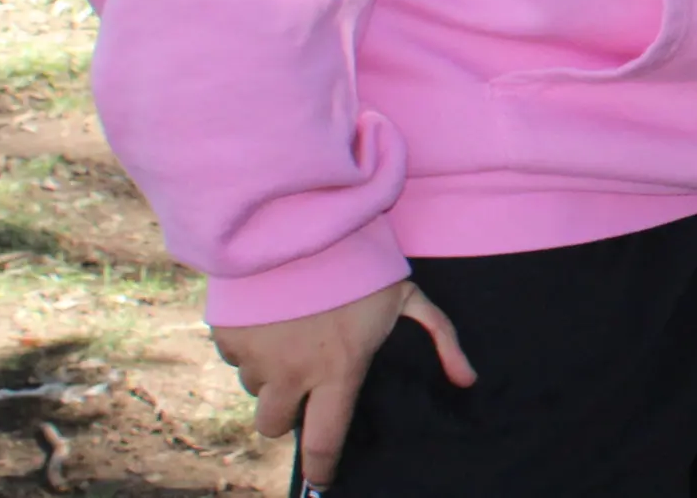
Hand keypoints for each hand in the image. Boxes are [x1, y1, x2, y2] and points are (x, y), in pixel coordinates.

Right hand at [213, 279, 473, 488]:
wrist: (301, 223)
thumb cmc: (361, 265)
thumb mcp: (407, 297)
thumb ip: (442, 338)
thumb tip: (469, 379)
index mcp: (338, 371)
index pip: (325, 441)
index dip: (324, 468)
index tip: (325, 478)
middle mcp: (292, 374)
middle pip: (275, 426)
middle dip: (287, 413)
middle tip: (303, 382)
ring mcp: (255, 357)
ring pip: (255, 390)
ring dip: (270, 374)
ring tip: (292, 335)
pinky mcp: (228, 337)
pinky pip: (235, 359)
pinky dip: (250, 347)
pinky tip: (271, 319)